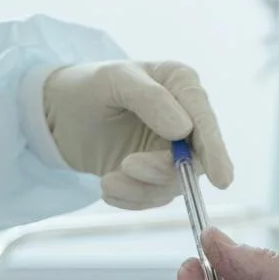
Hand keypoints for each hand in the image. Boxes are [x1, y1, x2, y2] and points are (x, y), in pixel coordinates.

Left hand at [42, 61, 233, 209]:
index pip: (205, 121)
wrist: (56, 115)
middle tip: (127, 166)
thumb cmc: (87, 87)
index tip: (222, 180)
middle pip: (196, 159)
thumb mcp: (114, 80)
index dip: (216, 150)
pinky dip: (131, 199)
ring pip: (174, 184)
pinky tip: (108, 187)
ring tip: (107, 180)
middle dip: (163, 170)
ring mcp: (171, 151)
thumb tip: (183, 128)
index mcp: (181, 86)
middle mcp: (185, 119)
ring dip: (140, 189)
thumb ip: (150, 98)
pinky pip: (154, 197)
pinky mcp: (153, 175)